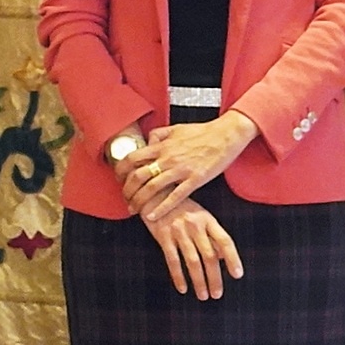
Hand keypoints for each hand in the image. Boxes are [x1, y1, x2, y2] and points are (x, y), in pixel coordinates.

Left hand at [122, 112, 257, 222]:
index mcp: (161, 146)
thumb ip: (158, 135)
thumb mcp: (175, 128)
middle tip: (125, 198)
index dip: (120, 170)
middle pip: (138, 176)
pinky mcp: (195, 180)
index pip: (132, 159)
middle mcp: (167, 159)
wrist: (226, 135)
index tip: (118, 178)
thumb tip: (147, 141)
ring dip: (139, 201)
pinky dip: (161, 208)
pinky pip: (175, 197)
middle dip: (127, 190)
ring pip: (152, 188)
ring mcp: (181, 170)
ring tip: (134, 209)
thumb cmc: (202, 132)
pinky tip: (153, 216)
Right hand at [142, 196, 242, 301]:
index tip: (237, 275)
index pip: (225, 241)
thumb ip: (211, 234)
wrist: (153, 192)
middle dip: (214, 278)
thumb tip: (222, 257)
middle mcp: (195, 225)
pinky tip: (183, 288)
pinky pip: (172, 260)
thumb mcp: (200, 215)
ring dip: (199, 281)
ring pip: (192, 261)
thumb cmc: (179, 206)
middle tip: (217, 294)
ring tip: (203, 296)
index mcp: (207, 220)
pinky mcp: (162, 236)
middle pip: (209, 256)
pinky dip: (178, 276)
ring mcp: (178, 231)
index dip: (232, 258)